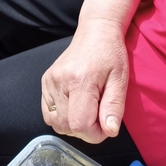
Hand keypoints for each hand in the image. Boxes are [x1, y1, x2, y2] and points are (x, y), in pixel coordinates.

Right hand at [41, 18, 128, 143]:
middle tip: (99, 113)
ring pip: (56, 123)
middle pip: (67, 127)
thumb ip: (114, 106)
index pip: (79, 125)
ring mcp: (49, 81)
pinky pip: (48, 113)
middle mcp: (60, 81)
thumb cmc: (111, 54)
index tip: (106, 124)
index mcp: (80, 80)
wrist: (96, 31)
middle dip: (86, 130)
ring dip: (73, 125)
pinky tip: (75, 105)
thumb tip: (110, 131)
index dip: (94, 134)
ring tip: (87, 109)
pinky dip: (62, 117)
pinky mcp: (45, 81)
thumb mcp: (120, 79)